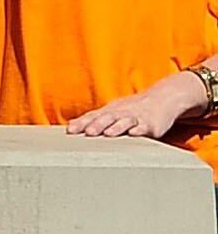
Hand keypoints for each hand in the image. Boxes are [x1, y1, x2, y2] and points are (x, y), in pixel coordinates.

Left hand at [67, 71, 210, 141]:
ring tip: (108, 134)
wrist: (161, 99)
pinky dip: (139, 129)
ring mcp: (136, 118)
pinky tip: (134, 133)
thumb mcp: (111, 112)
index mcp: (109, 112)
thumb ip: (93, 119)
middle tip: (87, 133)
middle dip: (97, 125)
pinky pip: (144, 126)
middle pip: (106, 118)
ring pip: (124, 122)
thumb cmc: (132, 109)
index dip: (82, 123)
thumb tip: (70, 126)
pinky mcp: (151, 124)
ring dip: (116, 127)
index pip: (93, 117)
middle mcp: (120, 113)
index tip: (70, 131)